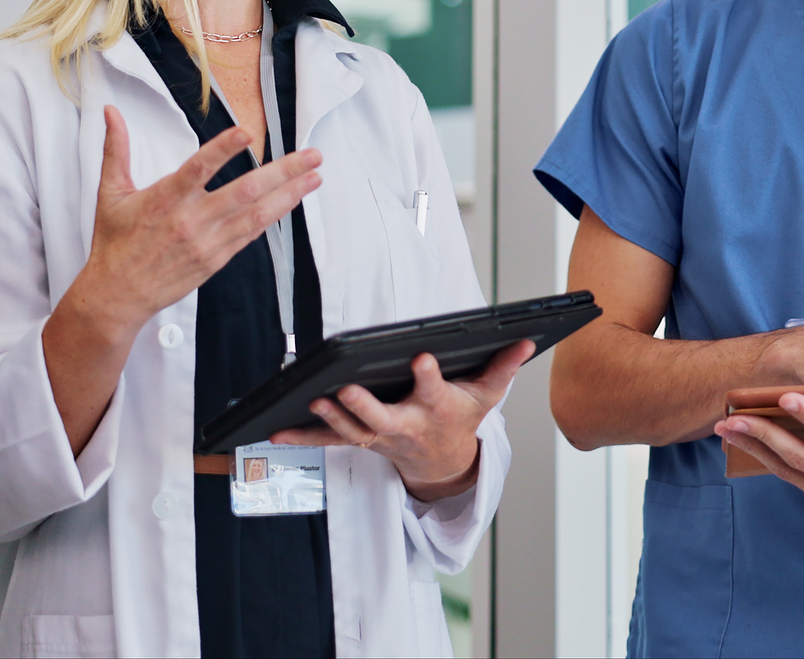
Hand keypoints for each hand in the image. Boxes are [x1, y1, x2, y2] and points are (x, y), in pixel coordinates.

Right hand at [62, 105, 322, 333]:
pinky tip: (291, 202)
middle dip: (283, 172)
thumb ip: (116, 150)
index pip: (198, 168)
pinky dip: (272, 217)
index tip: (247, 133)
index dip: (223, 150)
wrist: (117, 295)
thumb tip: (111, 112)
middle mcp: (191, 220)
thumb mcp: (110, 193)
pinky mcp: (216, 259)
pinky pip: (250, 235)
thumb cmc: (115, 242)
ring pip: (256, 214)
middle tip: (312, 155)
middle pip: (244, 191)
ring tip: (315, 177)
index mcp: (164, 199)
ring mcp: (207, 242)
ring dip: (289, 195)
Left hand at [272, 341, 534, 500]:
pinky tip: (277, 429)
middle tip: (346, 389)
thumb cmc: (461, 421)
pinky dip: (304, 436)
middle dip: (364, 406)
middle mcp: (406, 426)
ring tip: (313, 401)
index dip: (429, 378)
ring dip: (332, 419)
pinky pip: (330, 441)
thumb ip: (503, 366)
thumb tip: (526, 339)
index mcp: (437, 410)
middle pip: (383, 419)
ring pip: (353, 431)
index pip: (434, 392)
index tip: (422, 359)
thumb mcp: (487, 396)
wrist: (444, 465)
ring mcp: (380, 438)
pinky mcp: (361, 441)